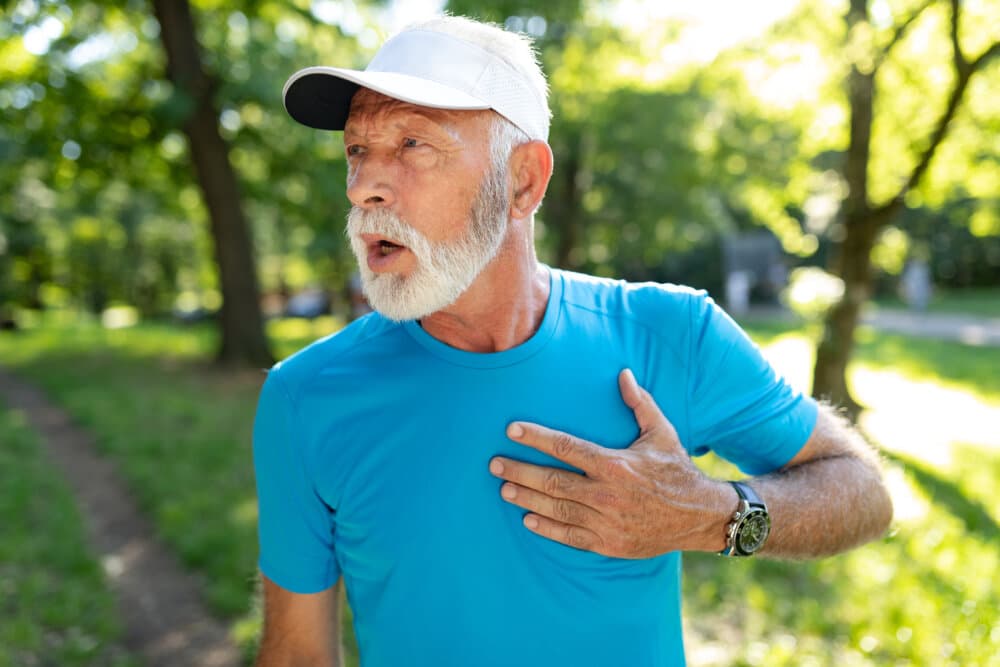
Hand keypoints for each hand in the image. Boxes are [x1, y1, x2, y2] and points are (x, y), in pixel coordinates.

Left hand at [489, 369, 734, 557]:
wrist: (700, 516)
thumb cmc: (677, 470)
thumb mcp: (661, 432)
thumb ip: (639, 403)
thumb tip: (623, 373)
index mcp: (615, 463)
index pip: (566, 447)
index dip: (535, 437)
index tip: (512, 430)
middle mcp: (607, 493)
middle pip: (551, 480)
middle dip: (519, 469)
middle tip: (494, 463)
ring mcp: (606, 522)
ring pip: (556, 509)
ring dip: (526, 498)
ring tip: (503, 487)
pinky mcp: (609, 543)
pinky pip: (570, 537)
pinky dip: (547, 528)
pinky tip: (528, 519)